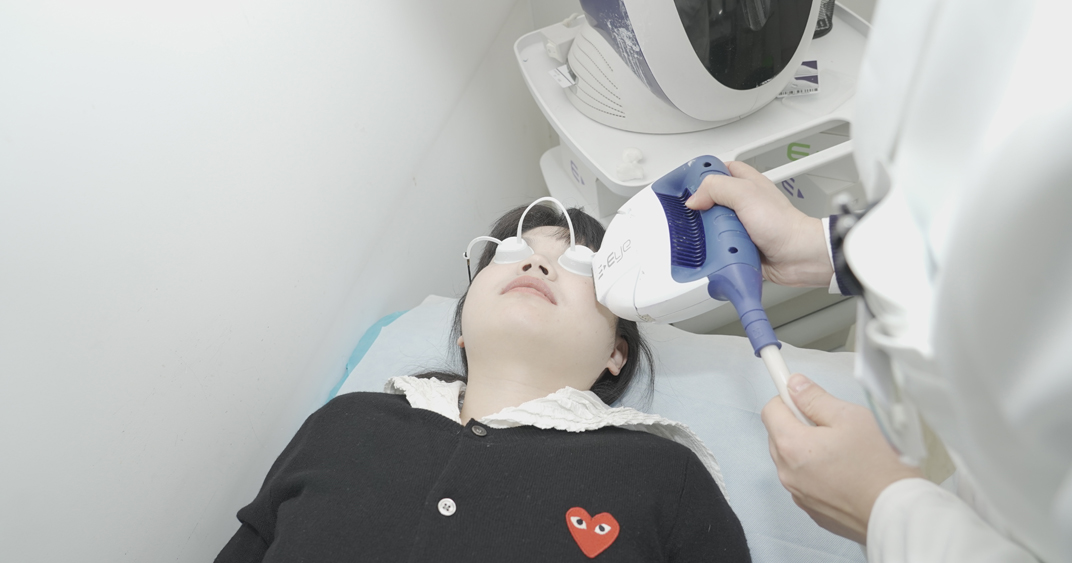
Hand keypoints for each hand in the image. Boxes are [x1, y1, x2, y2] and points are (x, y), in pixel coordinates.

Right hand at [686, 161, 832, 286]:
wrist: (798, 257)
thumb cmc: (783, 224)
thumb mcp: (745, 194)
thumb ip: (716, 188)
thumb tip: (694, 198)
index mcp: (745, 182)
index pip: (717, 169)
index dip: (702, 173)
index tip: (687, 184)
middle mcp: (742, 203)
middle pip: (709, 200)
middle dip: (701, 209)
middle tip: (698, 215)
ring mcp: (740, 225)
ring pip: (711, 225)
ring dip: (708, 233)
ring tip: (710, 234)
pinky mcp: (739, 245)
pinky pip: (718, 247)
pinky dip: (715, 250)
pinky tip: (716, 250)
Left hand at [761, 373, 922, 543]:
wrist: (897, 512)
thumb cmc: (879, 466)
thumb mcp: (849, 417)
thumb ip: (816, 398)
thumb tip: (795, 386)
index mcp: (792, 446)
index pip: (770, 410)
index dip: (787, 398)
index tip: (802, 395)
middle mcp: (788, 473)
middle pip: (779, 435)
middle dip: (799, 424)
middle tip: (833, 425)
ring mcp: (799, 494)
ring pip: (792, 461)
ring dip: (809, 450)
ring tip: (844, 450)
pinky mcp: (813, 510)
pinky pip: (806, 482)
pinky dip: (818, 473)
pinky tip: (846, 472)